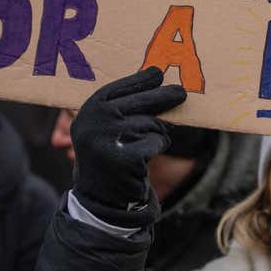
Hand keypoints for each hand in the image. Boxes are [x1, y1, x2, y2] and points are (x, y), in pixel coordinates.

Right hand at [71, 67, 186, 226]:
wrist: (101, 196)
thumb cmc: (110, 154)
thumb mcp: (106, 127)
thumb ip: (122, 106)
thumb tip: (155, 77)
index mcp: (89, 110)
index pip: (119, 87)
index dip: (140, 80)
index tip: (157, 73)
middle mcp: (95, 121)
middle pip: (140, 101)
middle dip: (164, 97)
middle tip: (182, 93)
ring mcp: (108, 139)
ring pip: (152, 123)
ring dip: (158, 133)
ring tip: (145, 145)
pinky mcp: (124, 157)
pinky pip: (156, 141)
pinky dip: (158, 147)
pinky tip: (146, 157)